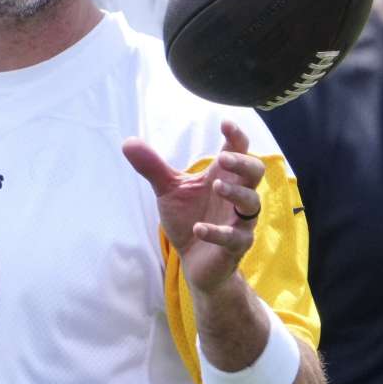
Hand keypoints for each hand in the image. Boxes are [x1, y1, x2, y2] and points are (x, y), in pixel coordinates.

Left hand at [123, 119, 265, 296]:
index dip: (236, 136)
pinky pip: (234, 237)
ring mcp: (239, 221)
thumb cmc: (189, 217)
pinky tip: (199, 228)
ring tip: (217, 187)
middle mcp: (237, 196)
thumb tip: (127, 142)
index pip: (238, 150)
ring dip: (236, 193)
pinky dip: (217, 232)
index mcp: (223, 176)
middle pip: (255, 172)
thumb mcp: (169, 190)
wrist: (194, 261)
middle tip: (223, 157)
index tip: (225, 123)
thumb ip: (153, 167)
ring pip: (252, 203)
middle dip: (242, 163)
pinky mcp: (236, 246)